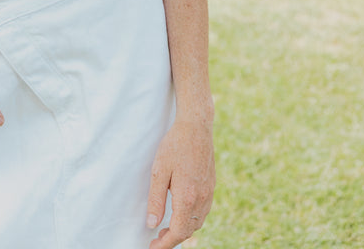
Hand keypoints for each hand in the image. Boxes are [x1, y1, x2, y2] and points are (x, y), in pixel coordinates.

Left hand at [146, 117, 214, 248]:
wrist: (197, 127)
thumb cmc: (175, 146)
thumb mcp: (159, 171)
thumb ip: (156, 199)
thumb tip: (152, 224)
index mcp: (187, 197)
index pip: (177, 232)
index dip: (165, 244)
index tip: (153, 247)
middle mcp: (202, 199)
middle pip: (189, 231)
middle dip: (173, 239)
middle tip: (156, 239)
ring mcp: (209, 193)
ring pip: (197, 222)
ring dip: (183, 229)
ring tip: (166, 228)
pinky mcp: (211, 186)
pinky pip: (203, 211)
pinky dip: (192, 219)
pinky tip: (181, 212)